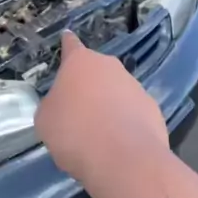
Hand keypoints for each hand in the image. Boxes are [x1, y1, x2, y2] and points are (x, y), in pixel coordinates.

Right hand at [35, 31, 167, 189]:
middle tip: (78, 111)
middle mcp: (110, 66)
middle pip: (95, 70)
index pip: (71, 45)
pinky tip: (119, 144)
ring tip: (99, 134)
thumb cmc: (75, 132)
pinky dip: (125, 123)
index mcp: (80, 62)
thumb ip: (53, 104)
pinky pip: (132, 112)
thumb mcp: (45, 119)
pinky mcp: (152, 108)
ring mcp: (135, 86)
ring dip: (108, 105)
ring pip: (116, 91)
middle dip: (88, 85)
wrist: (124, 159)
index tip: (67, 38)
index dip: (67, 44)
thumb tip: (63, 105)